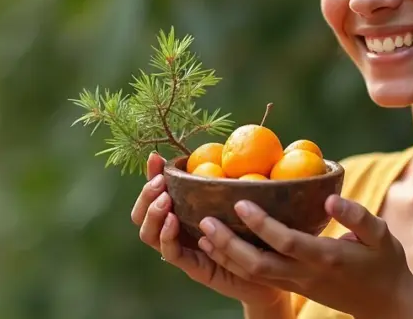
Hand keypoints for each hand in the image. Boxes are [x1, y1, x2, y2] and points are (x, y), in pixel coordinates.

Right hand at [131, 152, 287, 310]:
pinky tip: (173, 220)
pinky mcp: (192, 266)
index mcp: (181, 212)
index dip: (150, 176)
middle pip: (141, 214)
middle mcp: (175, 230)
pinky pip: (171, 253)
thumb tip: (222, 145)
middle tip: (160, 182)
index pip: (154, 193)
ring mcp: (181, 249)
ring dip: (152, 214)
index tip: (156, 158)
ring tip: (165, 200)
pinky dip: (167, 236)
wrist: (271, 266)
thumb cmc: (254, 228)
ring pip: (149, 234)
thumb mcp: (237, 197)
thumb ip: (224, 177)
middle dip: (146, 195)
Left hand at [195, 195, 412, 318]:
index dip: (261, 224)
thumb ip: (357, 215)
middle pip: (258, 264)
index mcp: (325, 258)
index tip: (240, 201)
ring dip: (226, 255)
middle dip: (228, 244)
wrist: (385, 304)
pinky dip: (235, 262)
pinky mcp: (294, 286)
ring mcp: (298, 284)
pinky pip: (258, 277)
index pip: (286, 242)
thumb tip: (329, 197)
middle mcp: (306, 274)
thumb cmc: (385, 263)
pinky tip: (220, 246)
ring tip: (203, 231)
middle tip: (206, 220)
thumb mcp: (381, 235)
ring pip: (253, 274)